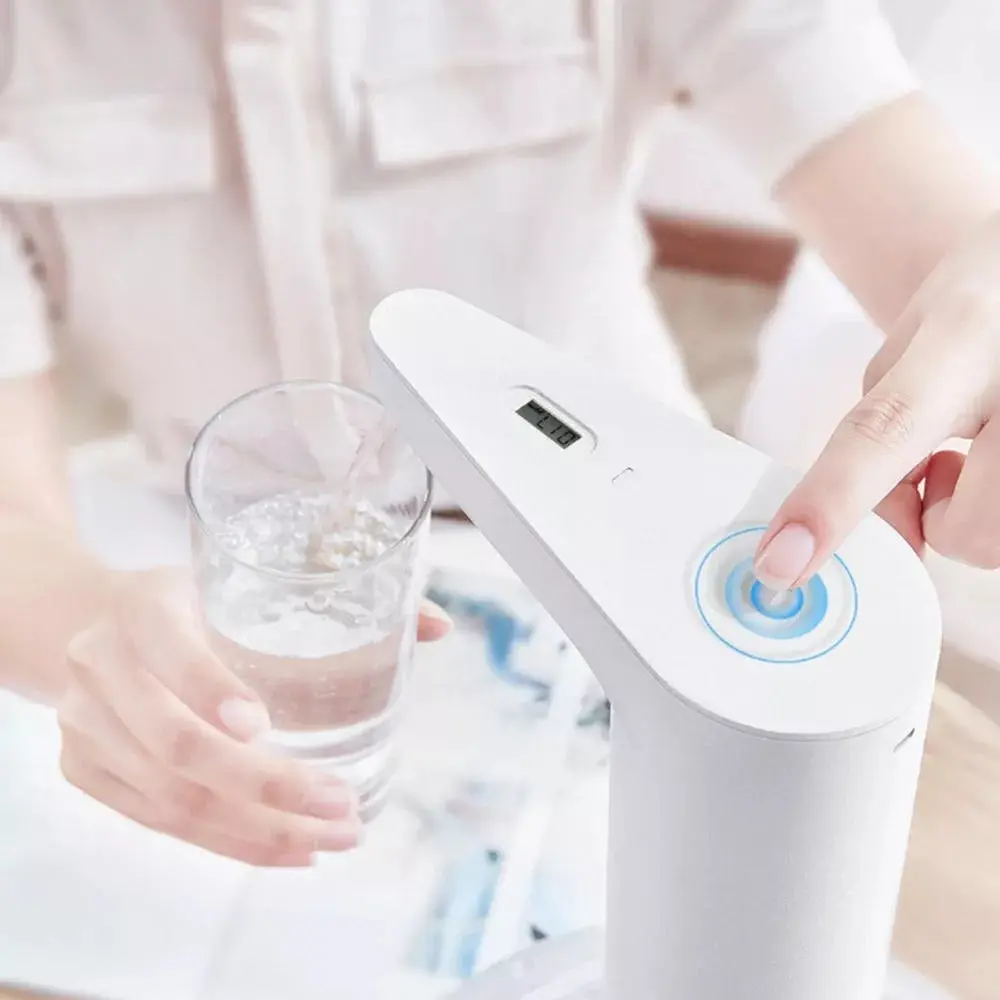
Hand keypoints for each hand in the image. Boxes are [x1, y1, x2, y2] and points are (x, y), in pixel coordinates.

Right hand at [57, 568, 450, 866]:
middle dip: (266, 787)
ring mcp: (84, 726)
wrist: (80, 622)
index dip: (211, 689)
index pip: (170, 648)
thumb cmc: (183, 600)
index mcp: (143, 607)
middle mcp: (101, 668)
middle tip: (341, 806)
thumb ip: (338, 597)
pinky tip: (285, 851)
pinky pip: (156, 822)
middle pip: (178, 746)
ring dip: (257, 831)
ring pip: (171, 798)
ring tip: (332, 839)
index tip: (265, 724)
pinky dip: (224, 843)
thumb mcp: (235, 577)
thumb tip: (439, 626)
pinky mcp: (83, 770)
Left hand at [755, 213, 999, 587]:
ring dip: (978, 515)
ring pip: (996, 542)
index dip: (829, 505)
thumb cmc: (982, 302)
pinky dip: (998, 507)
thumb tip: (881, 529)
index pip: (884, 432)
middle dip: (939, 521)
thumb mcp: (914, 345)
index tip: (780, 564)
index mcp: (965, 337)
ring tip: (985, 450)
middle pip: (966, 533)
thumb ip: (878, 433)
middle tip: (943, 466)